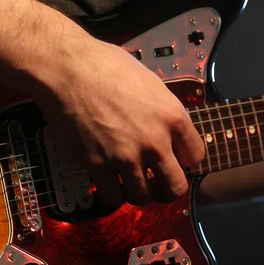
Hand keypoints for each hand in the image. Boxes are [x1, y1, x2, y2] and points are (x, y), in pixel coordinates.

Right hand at [36, 38, 204, 206]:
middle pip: (175, 187)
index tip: (174, 159)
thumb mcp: (151, 84)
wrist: (67, 69)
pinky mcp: (98, 166)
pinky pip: (113, 198)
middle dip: (167, 188)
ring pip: (143, 198)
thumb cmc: (107, 67)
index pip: (196, 157)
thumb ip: (164, 113)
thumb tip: (169, 131)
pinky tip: (108, 181)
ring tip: (129, 180)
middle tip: (156, 182)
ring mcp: (126, 157)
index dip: (185, 160)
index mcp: (173, 117)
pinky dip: (112, 193)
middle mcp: (155, 142)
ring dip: (138, 192)